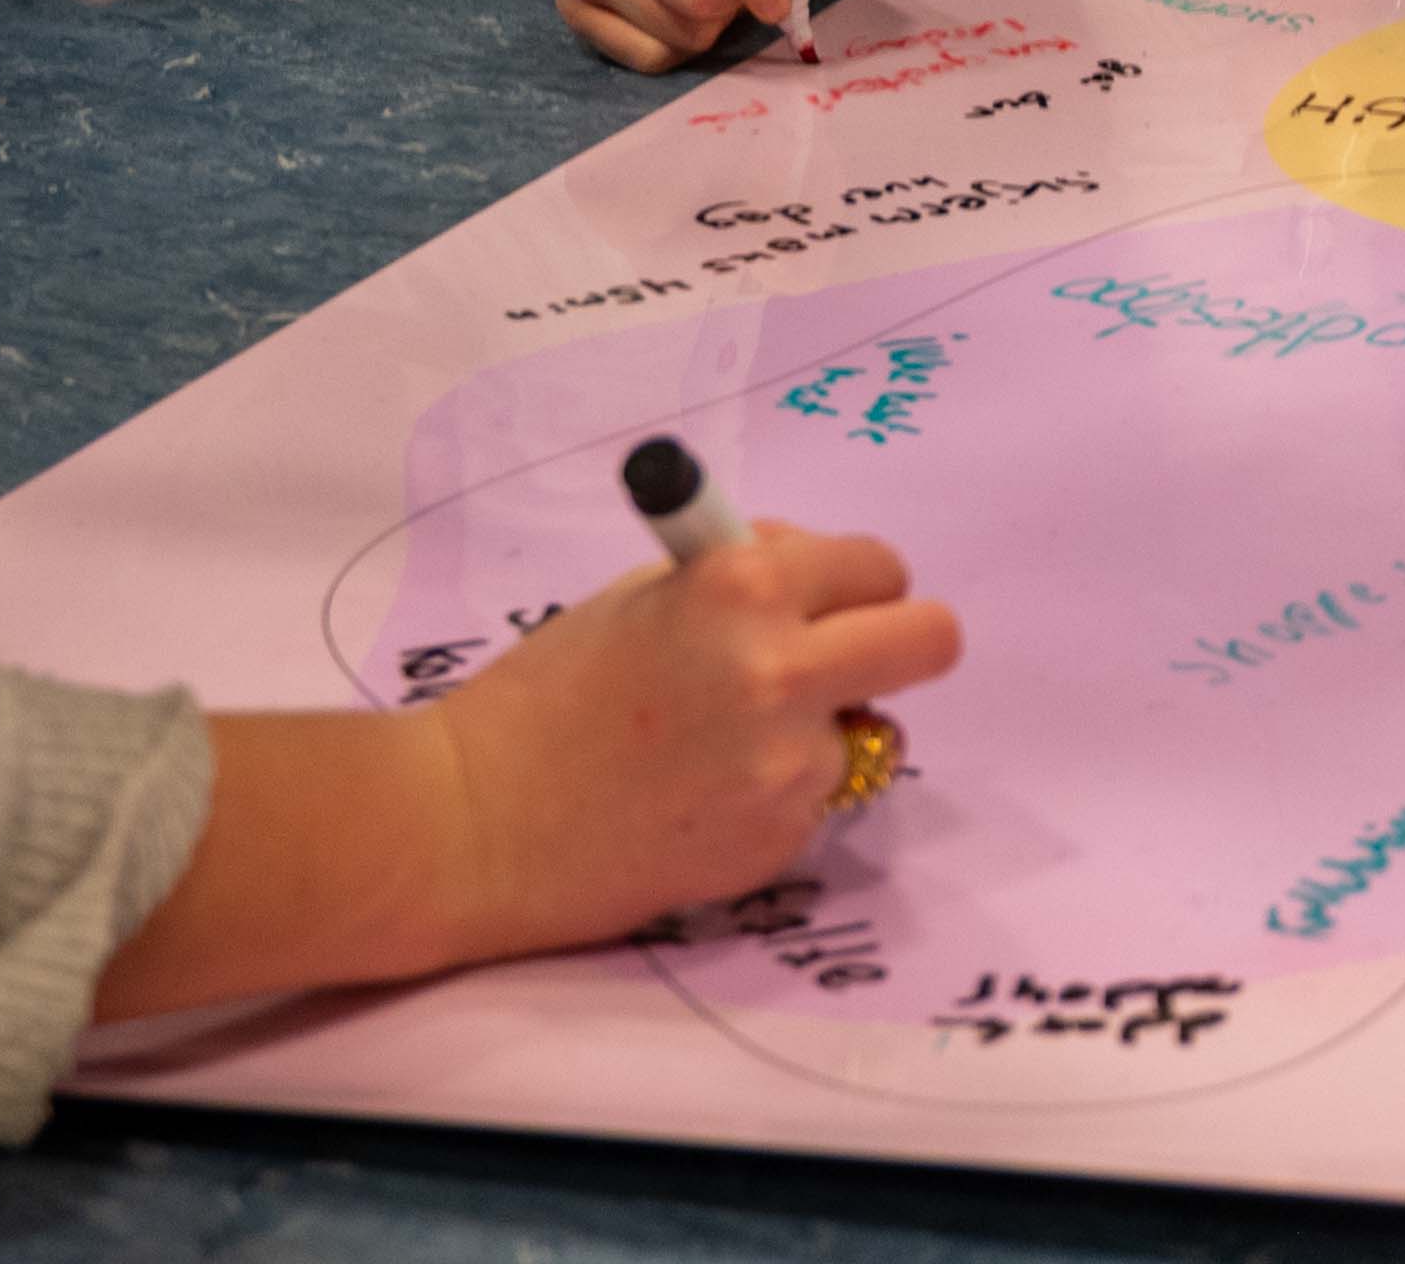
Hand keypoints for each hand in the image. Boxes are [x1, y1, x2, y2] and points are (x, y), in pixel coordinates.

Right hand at [96, 517, 962, 1014]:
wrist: (472, 824)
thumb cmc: (542, 696)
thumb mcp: (641, 599)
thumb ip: (742, 579)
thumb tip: (817, 573)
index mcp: (744, 588)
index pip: (878, 566)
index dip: (853, 582)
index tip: (827, 598)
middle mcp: (783, 670)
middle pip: (931, 642)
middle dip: (898, 643)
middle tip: (847, 659)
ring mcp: (789, 765)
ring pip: (870, 733)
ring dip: (823, 731)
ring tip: (727, 744)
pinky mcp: (780, 840)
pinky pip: (818, 799)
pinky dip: (779, 794)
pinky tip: (700, 797)